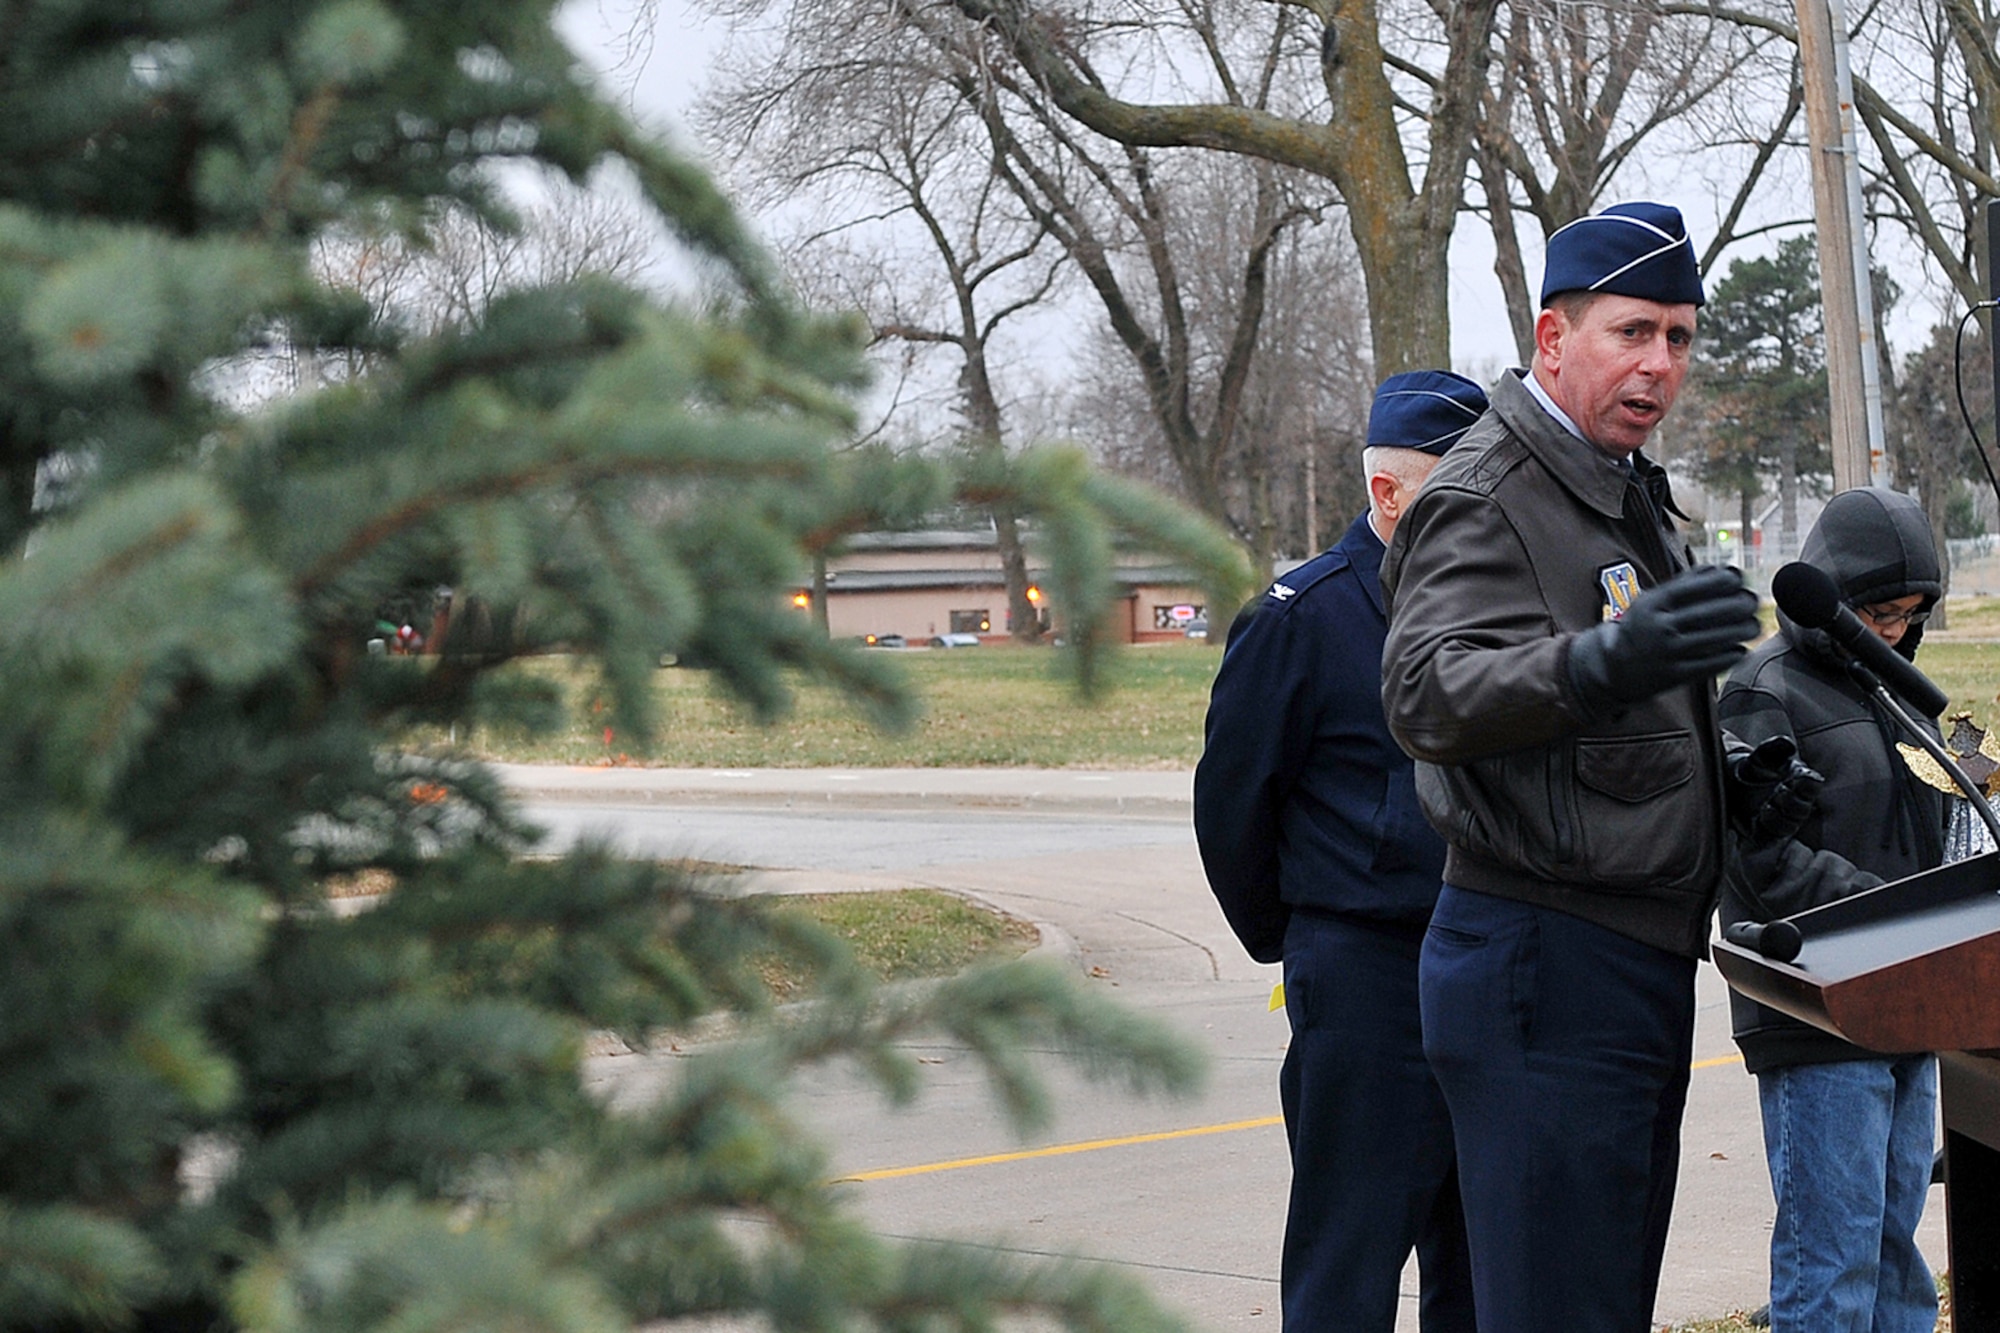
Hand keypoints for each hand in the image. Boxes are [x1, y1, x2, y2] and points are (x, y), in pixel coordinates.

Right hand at [1568, 564, 1759, 710]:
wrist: (1613, 667)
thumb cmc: (1640, 627)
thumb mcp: (1651, 601)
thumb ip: (1684, 584)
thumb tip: (1721, 569)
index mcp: (1654, 604)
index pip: (1697, 587)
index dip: (1724, 581)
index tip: (1739, 579)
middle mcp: (1660, 626)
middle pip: (1712, 612)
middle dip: (1740, 605)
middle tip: (1753, 602)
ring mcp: (1668, 652)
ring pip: (1717, 639)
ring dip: (1742, 630)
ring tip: (1753, 625)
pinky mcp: (1675, 675)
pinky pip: (1711, 664)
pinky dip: (1731, 655)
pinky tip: (1740, 649)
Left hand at [1726, 735, 1822, 844]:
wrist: (1730, 784)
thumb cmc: (1755, 768)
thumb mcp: (1762, 755)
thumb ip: (1774, 748)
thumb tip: (1787, 743)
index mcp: (1800, 783)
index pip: (1812, 786)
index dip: (1809, 785)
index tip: (1801, 777)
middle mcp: (1794, 803)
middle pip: (1802, 809)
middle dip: (1792, 802)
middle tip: (1779, 792)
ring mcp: (1781, 820)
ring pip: (1788, 826)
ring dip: (1779, 817)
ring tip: (1766, 806)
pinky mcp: (1765, 834)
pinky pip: (1771, 837)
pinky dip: (1766, 829)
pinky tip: (1757, 818)